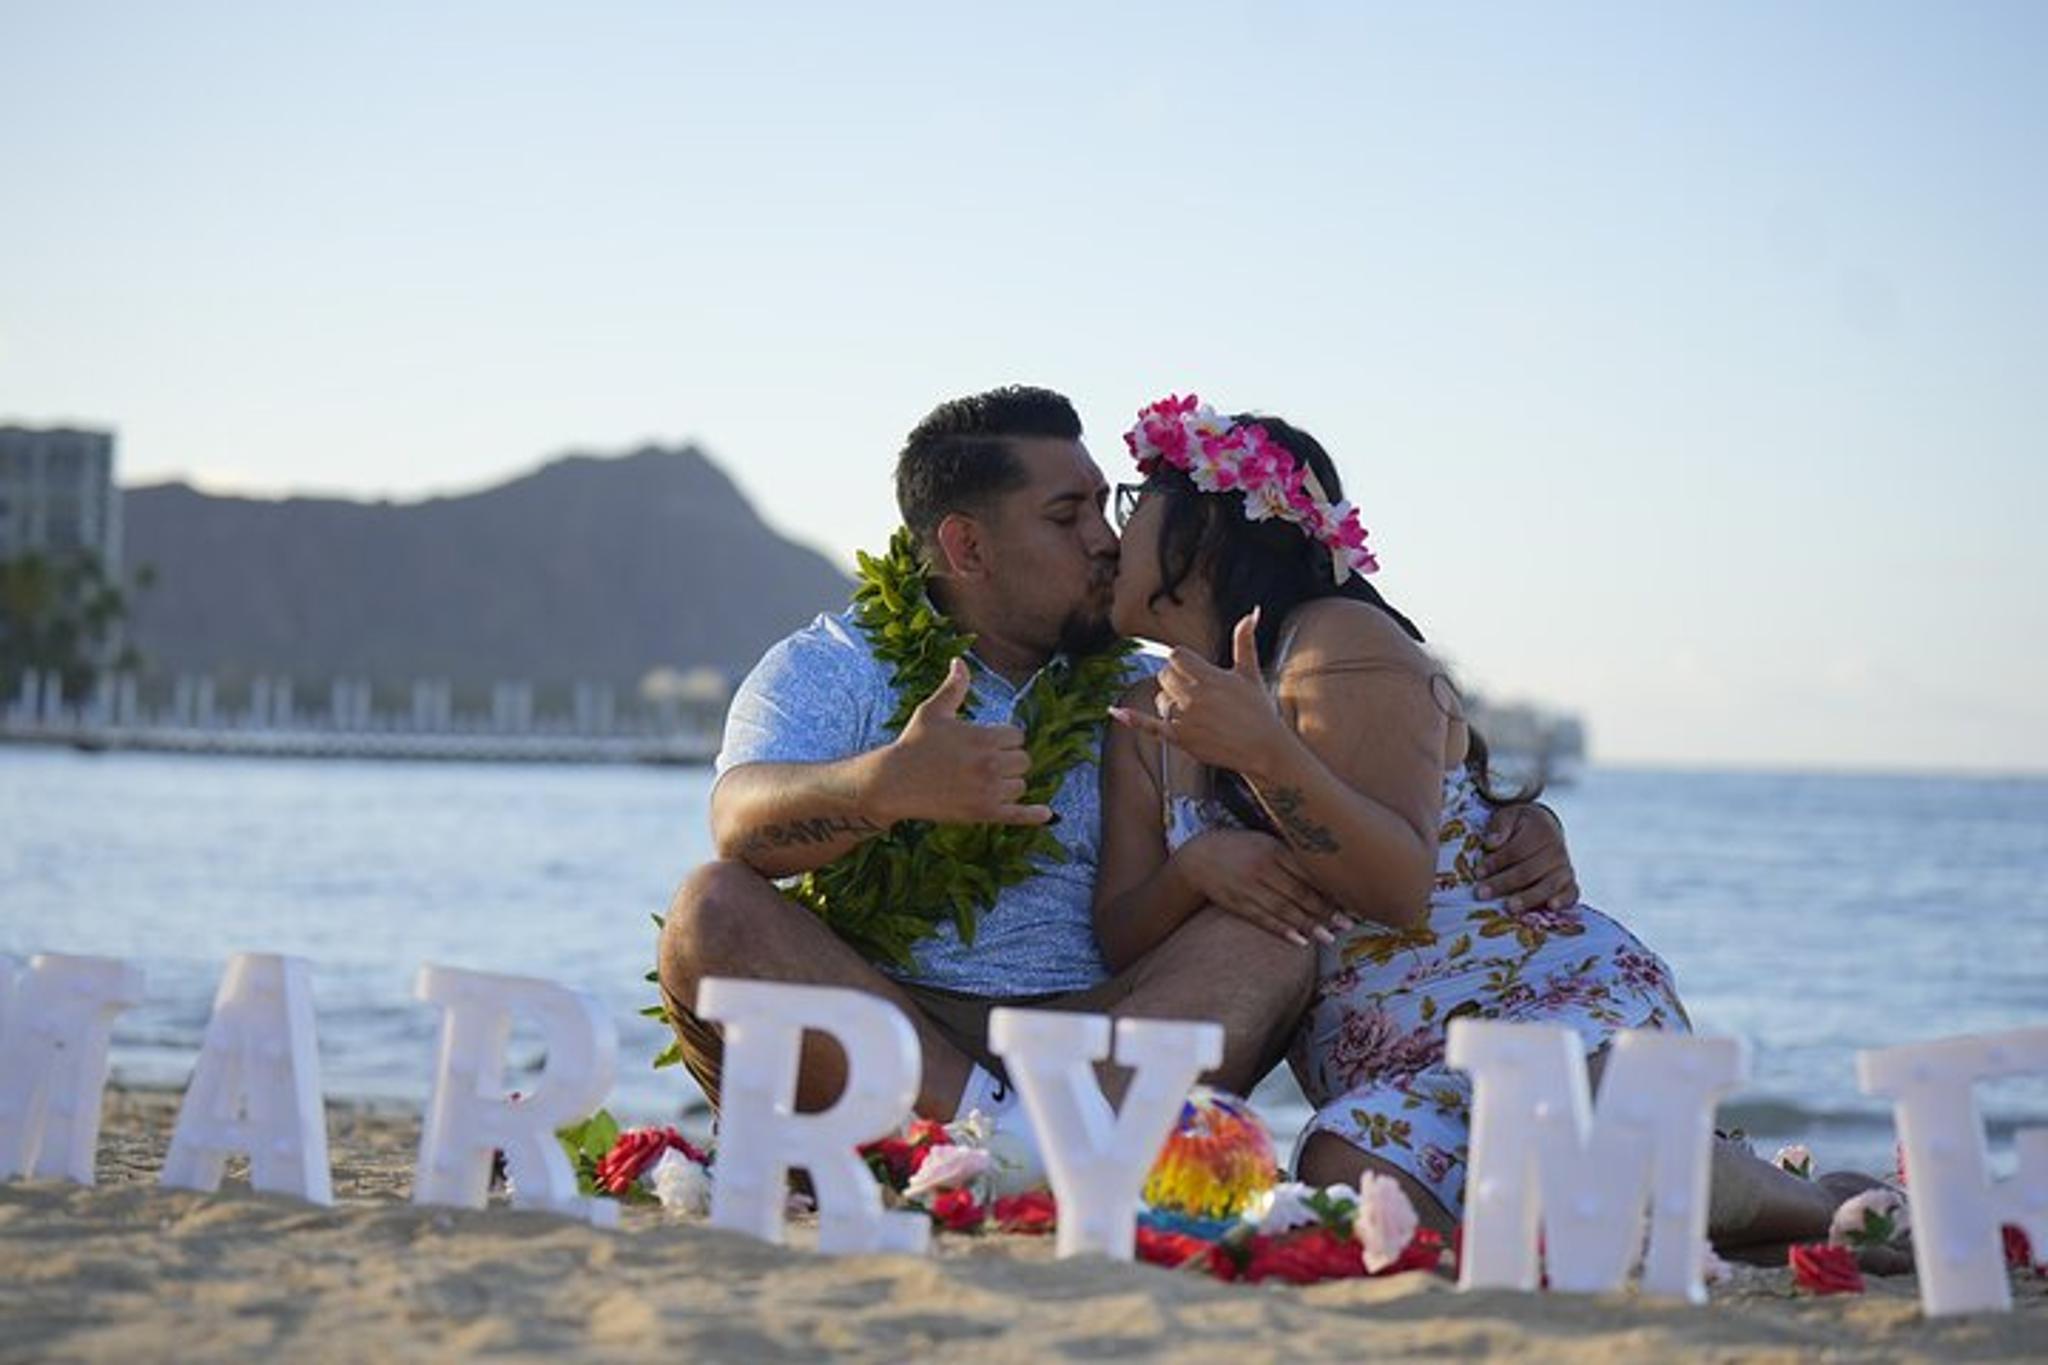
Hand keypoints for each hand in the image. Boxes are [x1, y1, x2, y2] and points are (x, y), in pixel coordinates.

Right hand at [868, 659, 1052, 827]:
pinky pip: (1017, 815)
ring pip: (1020, 785)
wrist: (893, 783)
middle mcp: (990, 764)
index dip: (1004, 738)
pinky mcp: (983, 814)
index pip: (1017, 736)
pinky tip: (1046, 814)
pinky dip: (1033, 815)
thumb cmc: (913, 744)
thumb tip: (960, 661)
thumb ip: (954, 687)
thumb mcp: (932, 711)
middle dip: (1008, 760)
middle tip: (985, 762)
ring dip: (1008, 783)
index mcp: (983, 737)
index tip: (988, 743)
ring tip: (984, 781)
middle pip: (1023, 760)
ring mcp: (988, 791)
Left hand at [1109, 610, 1291, 777]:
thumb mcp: (1250, 672)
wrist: (1265, 749)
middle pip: (1165, 675)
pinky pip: (1151, 726)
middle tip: (1195, 692)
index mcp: (1210, 676)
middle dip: (1175, 681)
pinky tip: (1116, 712)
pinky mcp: (1181, 739)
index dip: (1182, 662)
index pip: (1176, 657)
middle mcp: (1195, 696)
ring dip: (1170, 701)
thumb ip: (1245, 641)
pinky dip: (1133, 720)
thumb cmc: (1259, 711)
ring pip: (1160, 699)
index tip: (1195, 671)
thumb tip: (1252, 612)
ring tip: (1194, 712)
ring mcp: (1186, 718)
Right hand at [1175, 828, 1344, 947]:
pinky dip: (1282, 930)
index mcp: (1273, 849)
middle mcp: (1262, 868)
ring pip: (1284, 909)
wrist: (1197, 858)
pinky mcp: (1238, 904)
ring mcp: (1249, 887)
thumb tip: (1327, 870)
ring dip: (1309, 924)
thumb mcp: (1264, 842)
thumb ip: (1291, 854)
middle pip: (1300, 892)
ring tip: (1330, 937)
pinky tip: (1300, 940)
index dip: (1330, 887)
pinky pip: (1263, 919)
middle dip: (1326, 909)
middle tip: (1348, 923)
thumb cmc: (1240, 848)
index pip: (1307, 870)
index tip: (1351, 899)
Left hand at [1476, 802, 1579, 910]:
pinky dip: (1564, 901)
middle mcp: (1556, 850)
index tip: (1478, 872)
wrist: (1545, 828)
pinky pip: (1571, 893)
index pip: (1516, 851)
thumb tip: (1491, 843)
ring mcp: (1565, 868)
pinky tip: (1551, 907)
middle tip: (1482, 893)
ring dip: (1528, 897)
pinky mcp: (1569, 882)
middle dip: (1503, 884)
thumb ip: (1500, 826)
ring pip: (1548, 885)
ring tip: (1510, 907)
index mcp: (1541, 830)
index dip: (1496, 862)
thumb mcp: (1508, 816)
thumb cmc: (1521, 825)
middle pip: (1528, 871)